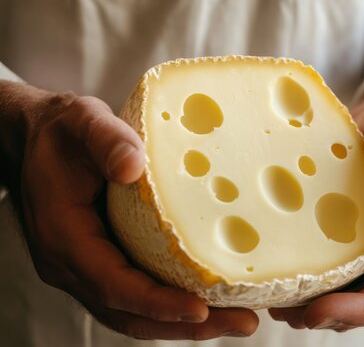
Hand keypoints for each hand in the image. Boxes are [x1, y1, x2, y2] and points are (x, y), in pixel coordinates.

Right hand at [0, 81, 257, 339]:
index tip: (201, 308)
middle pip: (131, 312)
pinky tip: (210, 298)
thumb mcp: (82, 121)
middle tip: (241, 322)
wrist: (39, 139)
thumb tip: (133, 167)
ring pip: (136, 311)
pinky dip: (172, 304)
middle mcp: (73, 263)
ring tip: (237, 318)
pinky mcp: (104, 261)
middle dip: (186, 324)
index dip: (158, 302)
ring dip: (185, 322)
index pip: (113, 284)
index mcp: (65, 235)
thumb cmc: (62, 132)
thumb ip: (106, 140)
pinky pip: (137, 294)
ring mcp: (88, 267)